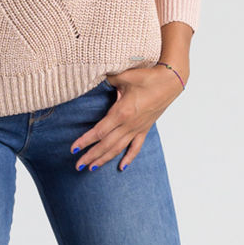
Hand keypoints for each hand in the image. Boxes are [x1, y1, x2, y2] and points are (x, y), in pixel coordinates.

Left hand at [70, 62, 187, 172]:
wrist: (170, 81)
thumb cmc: (147, 77)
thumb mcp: (123, 76)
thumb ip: (107, 80)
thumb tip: (93, 77)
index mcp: (122, 112)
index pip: (99, 131)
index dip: (85, 141)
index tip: (73, 149)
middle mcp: (129, 124)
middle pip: (106, 144)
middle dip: (91, 156)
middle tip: (78, 165)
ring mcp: (138, 128)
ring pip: (118, 148)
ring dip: (104, 159)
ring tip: (91, 168)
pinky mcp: (145, 128)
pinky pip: (136, 147)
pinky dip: (129, 157)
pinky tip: (122, 167)